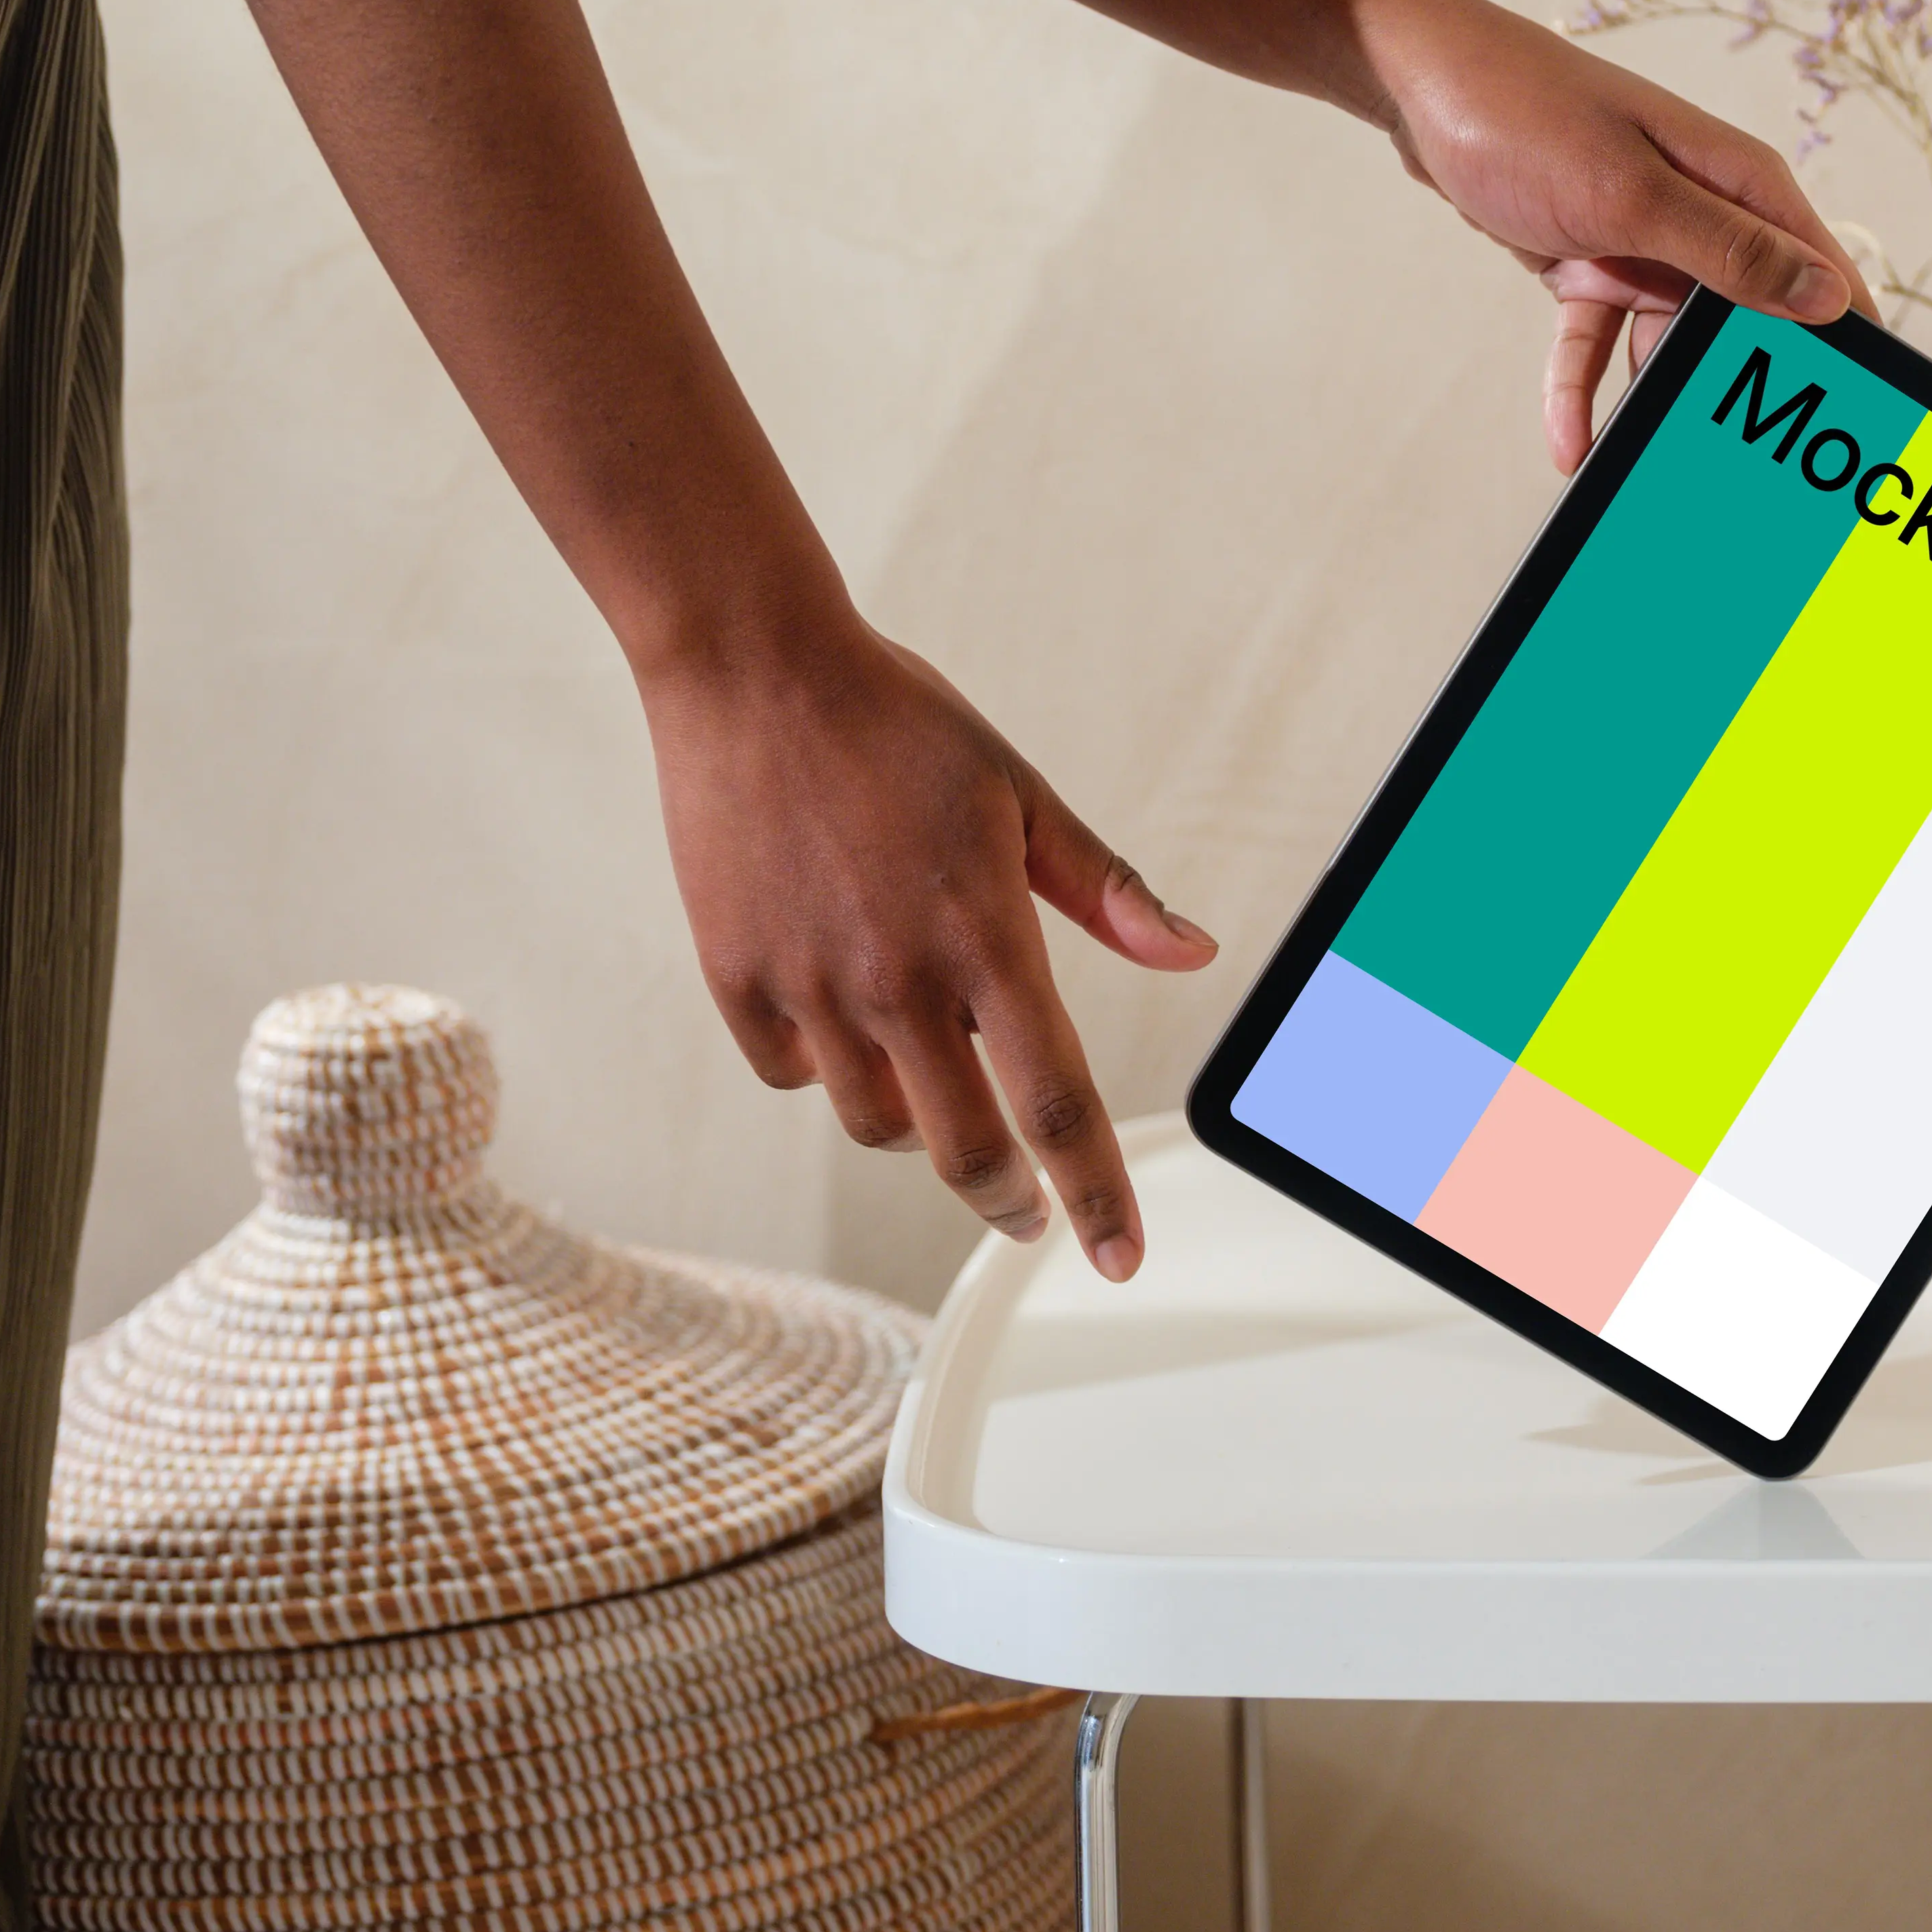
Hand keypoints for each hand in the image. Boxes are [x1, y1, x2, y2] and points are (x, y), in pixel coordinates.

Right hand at [639, 614, 1213, 1277]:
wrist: (753, 672)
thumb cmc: (896, 724)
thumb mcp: (1020, 795)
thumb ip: (1107, 891)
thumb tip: (1194, 954)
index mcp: (984, 937)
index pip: (1057, 1105)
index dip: (1097, 1195)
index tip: (1120, 1259)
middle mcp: (897, 980)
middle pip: (965, 1152)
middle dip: (1008, 1198)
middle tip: (1029, 1209)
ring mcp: (810, 986)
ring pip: (875, 1120)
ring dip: (918, 1119)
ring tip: (932, 1072)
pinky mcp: (737, 978)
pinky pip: (790, 1072)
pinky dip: (825, 1065)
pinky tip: (843, 1013)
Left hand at [1352, 0, 1871, 470]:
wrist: (1418, 85)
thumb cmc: (1524, 116)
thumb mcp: (1631, 194)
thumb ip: (1726, 248)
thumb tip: (1825, 297)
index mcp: (1737, 180)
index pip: (1818, 268)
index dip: (1844, 339)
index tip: (1853, 415)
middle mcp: (1702, 208)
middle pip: (1748, 315)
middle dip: (1744, 385)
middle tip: (1745, 467)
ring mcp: (1644, 238)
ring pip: (1668, 340)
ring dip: (1653, 399)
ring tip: (1651, 470)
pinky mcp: (1588, 260)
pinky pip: (1596, 339)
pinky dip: (1582, 387)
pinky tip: (1570, 444)